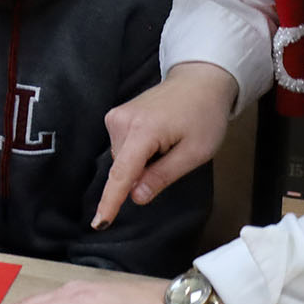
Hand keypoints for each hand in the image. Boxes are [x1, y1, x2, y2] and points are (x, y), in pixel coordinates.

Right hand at [94, 62, 236, 227]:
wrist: (200, 80)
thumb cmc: (204, 114)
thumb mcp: (194, 152)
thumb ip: (163, 176)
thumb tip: (136, 197)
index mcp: (143, 131)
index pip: (121, 174)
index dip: (110, 201)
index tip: (99, 223)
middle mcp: (121, 121)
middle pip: (124, 168)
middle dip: (144, 173)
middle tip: (174, 155)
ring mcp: (116, 116)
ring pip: (123, 159)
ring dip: (143, 161)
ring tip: (169, 140)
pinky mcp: (116, 115)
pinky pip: (123, 147)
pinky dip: (139, 151)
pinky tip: (159, 136)